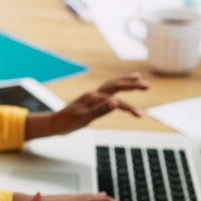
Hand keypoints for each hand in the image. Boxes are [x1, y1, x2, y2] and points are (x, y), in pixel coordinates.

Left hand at [27, 74, 148, 137]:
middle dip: (131, 84)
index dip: (128, 107)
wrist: (54, 124)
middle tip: (147, 85)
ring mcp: (92, 96)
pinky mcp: (90, 100)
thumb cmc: (67, 122)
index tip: (139, 115)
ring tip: (136, 77)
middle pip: (115, 85)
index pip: (115, 100)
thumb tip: (115, 102)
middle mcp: (93, 94)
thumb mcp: (83, 118)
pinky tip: (118, 92)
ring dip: (124, 81)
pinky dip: (116, 89)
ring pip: (111, 85)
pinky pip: (107, 91)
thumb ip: (100, 110)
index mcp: (93, 97)